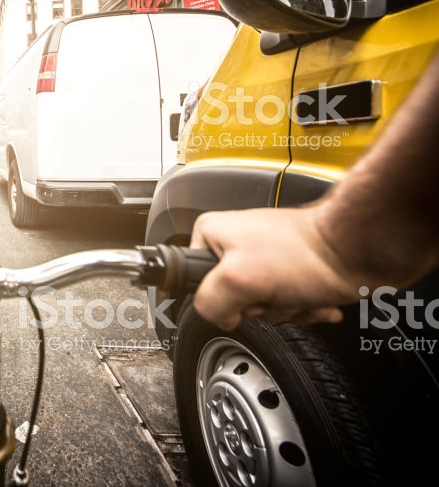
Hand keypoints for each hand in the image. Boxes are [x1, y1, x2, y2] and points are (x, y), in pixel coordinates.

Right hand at [190, 205, 362, 330]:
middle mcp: (236, 243)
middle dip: (259, 307)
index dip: (222, 298)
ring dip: (284, 310)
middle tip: (274, 293)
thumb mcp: (238, 280)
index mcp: (213, 234)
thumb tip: (218, 317)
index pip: (194, 282)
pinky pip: (284, 304)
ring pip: (260, 306)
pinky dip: (301, 309)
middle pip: (230, 299)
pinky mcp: (290, 271)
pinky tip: (312, 299)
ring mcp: (265, 257)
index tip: (244, 292)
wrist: (357, 252)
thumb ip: (209, 302)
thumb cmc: (307, 254)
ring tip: (298, 293)